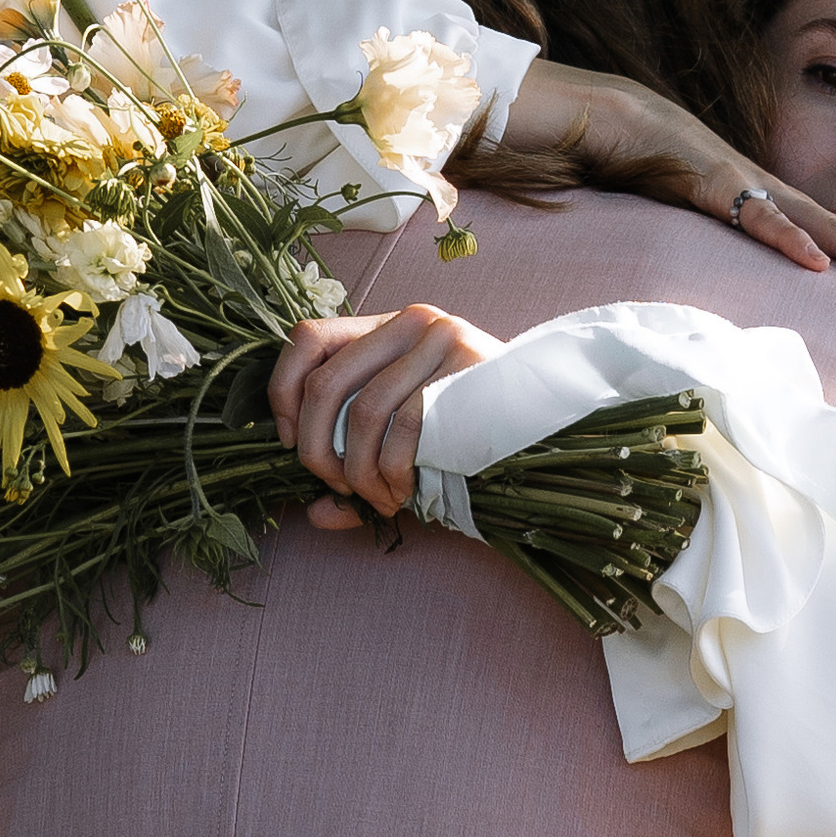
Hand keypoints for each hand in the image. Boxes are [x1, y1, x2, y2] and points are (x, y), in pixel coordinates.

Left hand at [267, 304, 499, 525]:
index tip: (290, 443)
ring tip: (378, 499)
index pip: (308, 338)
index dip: (284, 394)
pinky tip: (405, 493)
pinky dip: (392, 474)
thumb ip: (358, 470)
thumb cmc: (474, 438)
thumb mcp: (406, 442)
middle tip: (336, 487)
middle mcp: (413, 322)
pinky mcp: (465, 369)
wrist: (551, 432)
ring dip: (359, 472)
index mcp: (388, 327)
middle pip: (325, 384)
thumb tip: (314, 514)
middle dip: (316, 450)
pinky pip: (404, 428)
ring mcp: (442, 340)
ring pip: (363, 413)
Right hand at [506, 63, 835, 310]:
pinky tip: (811, 262)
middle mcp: (747, 182)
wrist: (541, 107)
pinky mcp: (680, 161)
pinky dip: (772, 233)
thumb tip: (708, 313)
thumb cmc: (590, 166)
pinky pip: (734, 204)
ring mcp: (718, 168)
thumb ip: (685, 258)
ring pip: (806, 220)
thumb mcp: (648, 228)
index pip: (831, 242)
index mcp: (747, 200)